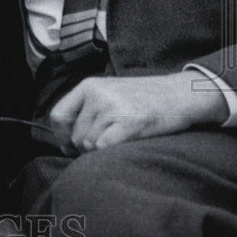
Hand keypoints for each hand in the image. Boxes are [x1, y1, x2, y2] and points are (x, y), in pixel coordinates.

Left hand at [48, 72, 229, 154]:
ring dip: (99, 150)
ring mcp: (112, 107)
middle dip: (84, 148)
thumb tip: (65, 138)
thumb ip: (87, 108)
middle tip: (102, 146)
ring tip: (117, 141)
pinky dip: (110, 151)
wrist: (177, 94)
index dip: (61, 136)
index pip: (58, 115)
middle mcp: (96, 94)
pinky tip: (123, 143)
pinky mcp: (128, 122)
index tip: (69, 146)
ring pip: (89, 144)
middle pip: (75, 135)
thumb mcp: (108, 92)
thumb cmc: (142, 97)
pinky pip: (104, 147)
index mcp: (88, 85)